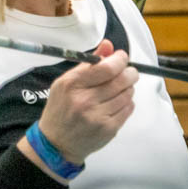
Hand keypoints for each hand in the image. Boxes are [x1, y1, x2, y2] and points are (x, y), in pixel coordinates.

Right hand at [34, 39, 136, 164]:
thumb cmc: (61, 108)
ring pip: (127, 94)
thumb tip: (108, 45)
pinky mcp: (108, 129)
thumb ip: (88, 64)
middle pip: (120, 80)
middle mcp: (84, 100)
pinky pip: (128, 109)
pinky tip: (119, 101)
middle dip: (130, 72)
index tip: (122, 57)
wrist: (57, 142)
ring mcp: (97, 116)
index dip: (119, 59)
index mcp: (71, 85)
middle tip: (129, 71)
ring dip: (128, 87)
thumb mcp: (66, 82)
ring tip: (121, 87)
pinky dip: (127, 102)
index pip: (105, 68)